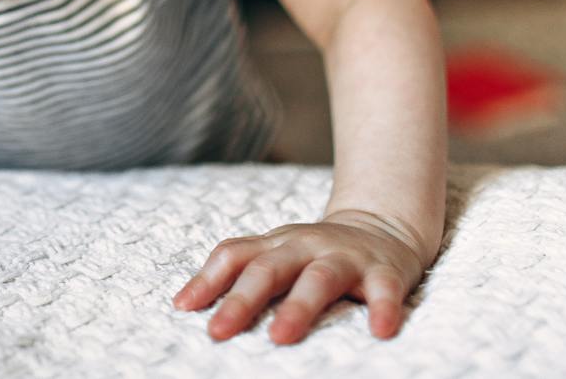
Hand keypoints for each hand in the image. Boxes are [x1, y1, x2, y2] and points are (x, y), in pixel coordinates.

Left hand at [172, 209, 430, 343]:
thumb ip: (235, 273)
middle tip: (218, 332)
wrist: (383, 227)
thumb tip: (181, 304)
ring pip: (318, 279)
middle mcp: (305, 247)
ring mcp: (345, 258)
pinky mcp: (383, 272)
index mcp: (276, 244)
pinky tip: (380, 331)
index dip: (207, 280)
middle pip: (269, 269)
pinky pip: (383, 290)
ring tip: (279, 337)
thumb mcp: (275, 254)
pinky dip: (382, 308)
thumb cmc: (314, 253)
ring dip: (298, 307)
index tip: (183, 309)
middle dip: (242, 300)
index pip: (234, 255)